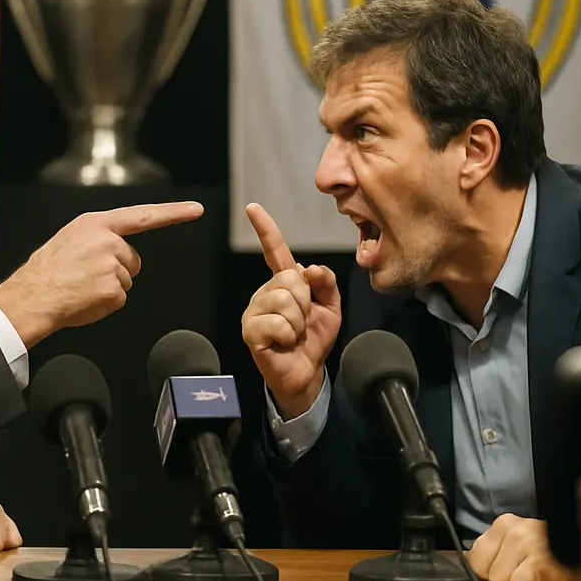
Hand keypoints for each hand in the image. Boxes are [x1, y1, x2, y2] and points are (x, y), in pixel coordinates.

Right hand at [0, 201, 203, 347]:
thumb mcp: (71, 238)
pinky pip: (119, 299)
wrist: (31, 296)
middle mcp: (107, 240)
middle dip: (117, 270)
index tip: (196, 209)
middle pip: (132, 259)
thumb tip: (120, 248)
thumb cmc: (48, 271)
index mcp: (95, 224)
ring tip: (81, 287)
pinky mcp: (113, 290)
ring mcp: (111, 264)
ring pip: (126, 280)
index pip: (142, 215)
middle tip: (86, 277)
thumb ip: (98, 237)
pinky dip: (105, 304)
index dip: (172, 212)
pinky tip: (85, 300)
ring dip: (108, 288)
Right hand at [240, 203, 340, 418]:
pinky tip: (283, 343)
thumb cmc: (313, 338)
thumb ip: (326, 283)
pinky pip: (278, 323)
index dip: (265, 228)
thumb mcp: (331, 307)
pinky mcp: (250, 329)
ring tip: (293, 334)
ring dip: (299, 322)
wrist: (306, 372)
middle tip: (302, 321)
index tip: (253, 208)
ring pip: (285, 301)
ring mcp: (255, 309)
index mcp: (283, 282)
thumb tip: (308, 268)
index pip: (274, 250)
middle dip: (306, 303)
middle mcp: (265, 291)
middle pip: (290, 279)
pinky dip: (289, 335)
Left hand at [467, 514, 575, 580]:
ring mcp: (526, 545)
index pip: (474, 558)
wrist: (580, 548)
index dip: (486, 570)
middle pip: (487, 572)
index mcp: (502, 524)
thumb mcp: (513, 541)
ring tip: (532, 572)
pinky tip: (541, 577)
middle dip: (502, 577)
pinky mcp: (540, 563)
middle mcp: (512, 531)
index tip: (502, 570)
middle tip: (521, 570)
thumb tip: (470, 563)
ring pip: (501, 580)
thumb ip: (493, 550)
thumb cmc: (545, 550)